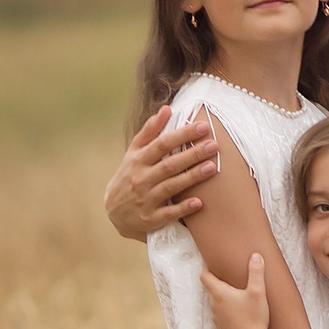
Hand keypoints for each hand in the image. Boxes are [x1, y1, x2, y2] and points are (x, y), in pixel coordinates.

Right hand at [104, 105, 217, 241]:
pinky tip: (199, 203)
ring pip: (171, 187)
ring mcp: (145, 200)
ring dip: (192, 177)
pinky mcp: (150, 219)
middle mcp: (141, 179)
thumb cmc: (129, 176)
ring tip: (212, 167)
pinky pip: (168, 213)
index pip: (161, 144)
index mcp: (138, 160)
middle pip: (169, 165)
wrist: (113, 212)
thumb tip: (167, 108)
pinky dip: (183, 208)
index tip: (202, 126)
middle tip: (214, 145)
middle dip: (192, 154)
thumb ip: (150, 132)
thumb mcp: (133, 153)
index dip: (182, 134)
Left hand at [198, 252, 270, 328]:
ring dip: (223, 299)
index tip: (212, 265)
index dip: (207, 269)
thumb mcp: (258, 292)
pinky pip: (221, 315)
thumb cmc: (254, 317)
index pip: (205, 277)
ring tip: (237, 296)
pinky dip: (227, 312)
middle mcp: (214, 305)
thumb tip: (255, 255)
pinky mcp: (221, 328)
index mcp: (219, 293)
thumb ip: (256, 272)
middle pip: (211, 290)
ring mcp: (216, 318)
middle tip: (231, 279)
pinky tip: (239, 313)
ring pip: (216, 303)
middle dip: (219, 284)